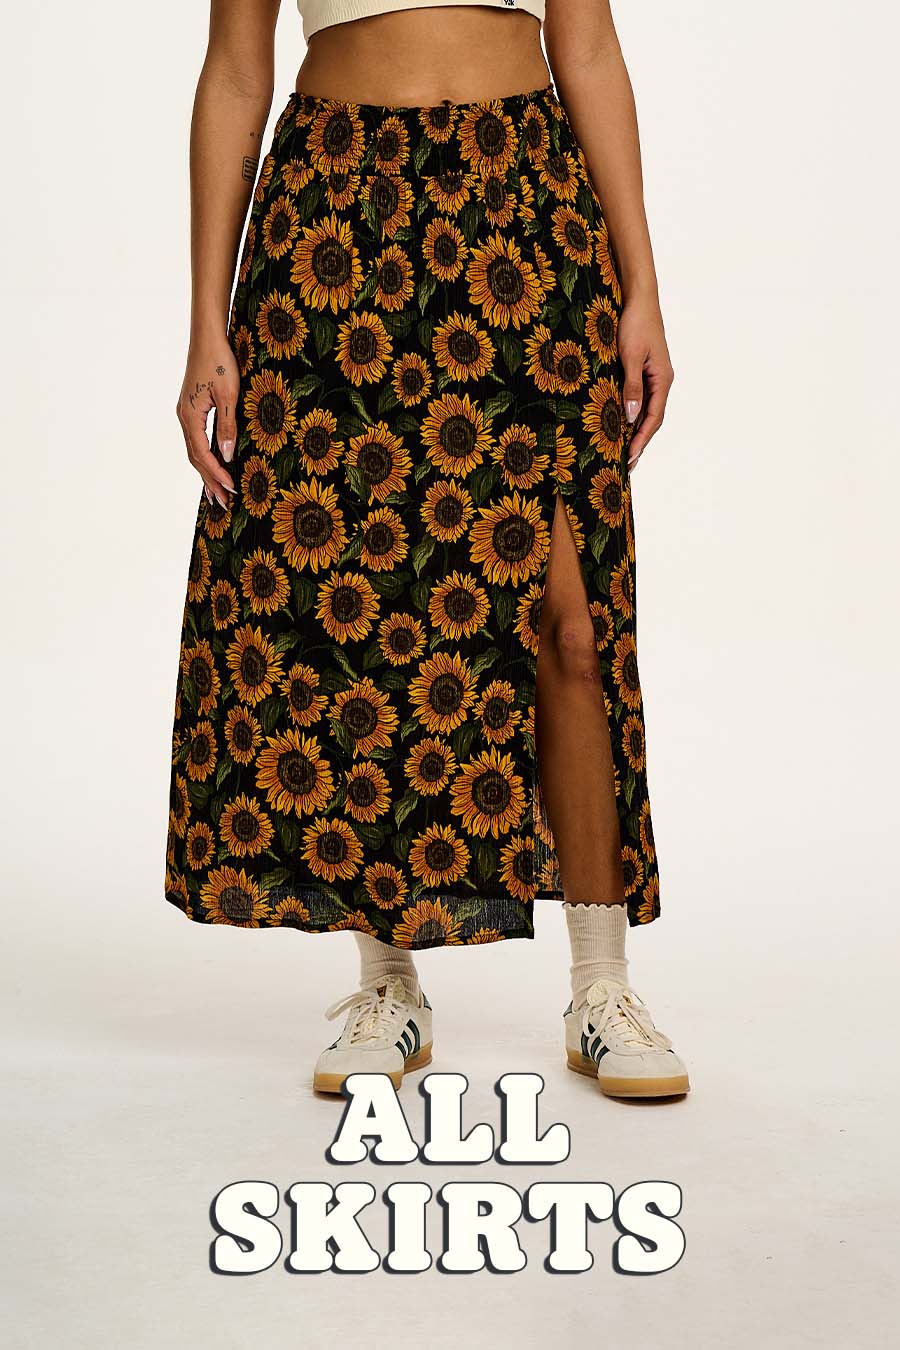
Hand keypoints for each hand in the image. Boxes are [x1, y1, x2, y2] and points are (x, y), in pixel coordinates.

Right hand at [175, 339, 239, 505]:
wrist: (207, 337)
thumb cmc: (219, 361)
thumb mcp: (229, 395)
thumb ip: (228, 426)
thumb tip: (227, 456)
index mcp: (191, 416)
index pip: (203, 455)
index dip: (217, 474)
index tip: (232, 490)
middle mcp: (184, 418)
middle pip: (195, 458)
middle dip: (210, 481)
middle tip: (224, 503)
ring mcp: (186, 413)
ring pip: (194, 450)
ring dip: (207, 472)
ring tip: (218, 492)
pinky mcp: (192, 408)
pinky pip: (196, 440)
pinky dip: (205, 457)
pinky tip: (214, 464)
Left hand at [618, 296, 674, 471]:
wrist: (639, 298)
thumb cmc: (635, 323)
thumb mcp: (629, 356)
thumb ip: (631, 386)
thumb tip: (632, 417)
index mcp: (663, 379)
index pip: (653, 418)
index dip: (641, 440)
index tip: (629, 458)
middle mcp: (662, 381)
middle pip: (652, 419)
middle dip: (640, 443)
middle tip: (626, 466)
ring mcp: (654, 376)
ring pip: (647, 411)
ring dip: (636, 432)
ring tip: (623, 453)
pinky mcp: (644, 371)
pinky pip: (640, 399)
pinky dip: (632, 415)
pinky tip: (621, 425)